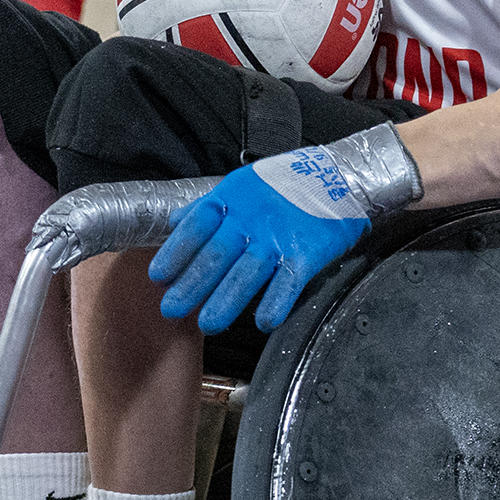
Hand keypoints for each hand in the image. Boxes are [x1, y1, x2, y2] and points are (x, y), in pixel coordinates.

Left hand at [149, 149, 371, 334]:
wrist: (341, 175)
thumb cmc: (288, 183)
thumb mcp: (243, 184)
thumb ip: (208, 206)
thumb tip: (175, 221)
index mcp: (234, 198)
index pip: (197, 225)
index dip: (176, 251)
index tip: (158, 276)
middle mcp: (252, 218)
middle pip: (217, 254)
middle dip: (192, 283)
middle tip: (172, 309)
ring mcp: (279, 236)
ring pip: (248, 272)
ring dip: (227, 300)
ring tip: (209, 324)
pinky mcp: (307, 252)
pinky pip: (289, 280)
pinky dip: (276, 301)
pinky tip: (263, 321)